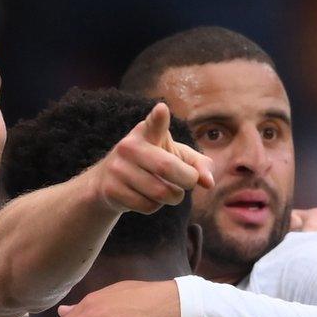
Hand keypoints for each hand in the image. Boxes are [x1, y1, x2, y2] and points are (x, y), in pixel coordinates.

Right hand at [89, 103, 213, 213]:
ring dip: (173, 197)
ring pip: (160, 192)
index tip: (162, 110)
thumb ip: (196, 164)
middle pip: (167, 168)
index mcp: (147, 132)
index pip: (153, 123)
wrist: (107, 180)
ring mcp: (118, 168)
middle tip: (189, 182)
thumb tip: (209, 183)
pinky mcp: (111, 189)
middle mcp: (129, 147)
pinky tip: (147, 197)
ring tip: (168, 191)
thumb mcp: (174, 156)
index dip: (158, 118)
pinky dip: (156, 206)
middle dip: (187, 180)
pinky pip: (148, 206)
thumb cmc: (150, 164)